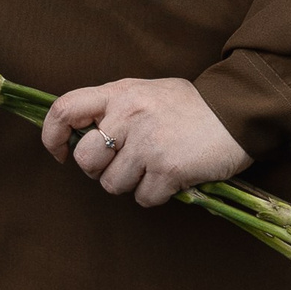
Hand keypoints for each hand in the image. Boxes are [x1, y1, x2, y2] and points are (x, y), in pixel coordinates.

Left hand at [42, 76, 251, 207]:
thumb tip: (86, 134)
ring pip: (112, 185)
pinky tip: (171, 178)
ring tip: (153, 167)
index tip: (61, 153)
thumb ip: (117, 108)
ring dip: (131, 184)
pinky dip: (154, 195)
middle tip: (122, 163)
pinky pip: (142, 198)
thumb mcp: (148, 91)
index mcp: (119, 92)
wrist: (238, 113)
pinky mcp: (167, 170)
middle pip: (85, 160)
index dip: (52, 136)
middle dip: (98, 170)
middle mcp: (128, 115)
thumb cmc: (192, 106)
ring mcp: (147, 144)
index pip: (64, 109)